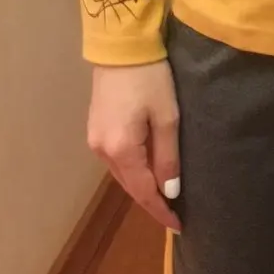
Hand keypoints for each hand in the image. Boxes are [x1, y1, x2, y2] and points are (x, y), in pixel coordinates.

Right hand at [88, 60, 182, 230]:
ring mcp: (95, 140)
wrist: (121, 47)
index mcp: (122, 149)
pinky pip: (117, 160)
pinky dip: (133, 171)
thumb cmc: (151, 78)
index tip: (178, 226)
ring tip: (165, 197)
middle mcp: (102, 150)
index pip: (143, 192)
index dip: (161, 211)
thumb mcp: (167, 117)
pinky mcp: (95, 129)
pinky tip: (148, 173)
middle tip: (175, 215)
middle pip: (130, 186)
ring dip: (142, 187)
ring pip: (122, 174)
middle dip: (152, 202)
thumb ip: (168, 157)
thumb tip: (169, 191)